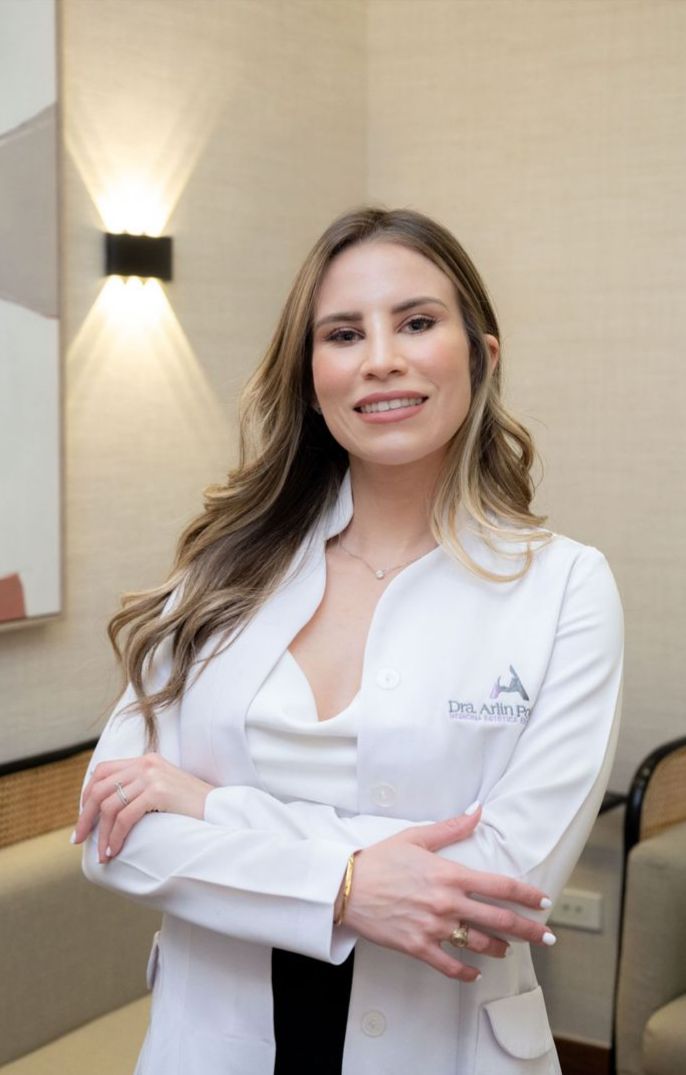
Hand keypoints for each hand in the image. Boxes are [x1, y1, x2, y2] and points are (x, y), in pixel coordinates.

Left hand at [73, 755, 214, 863]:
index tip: (84, 819)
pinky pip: (125, 817)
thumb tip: (106, 810)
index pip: (102, 771)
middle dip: (85, 817)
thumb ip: (139, 789)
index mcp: (145, 760)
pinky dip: (115, 836)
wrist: (220, 808)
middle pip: (100, 788)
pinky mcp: (158, 792)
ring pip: (109, 805)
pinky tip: (115, 850)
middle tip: (79, 840)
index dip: (86, 795)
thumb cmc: (191, 806)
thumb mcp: (162, 788)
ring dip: (101, 834)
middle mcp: (146, 763)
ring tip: (102, 853)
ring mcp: (152, 776)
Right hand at [341, 807, 553, 981]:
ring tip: (508, 951)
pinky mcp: (418, 946)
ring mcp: (434, 927)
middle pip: (499, 920)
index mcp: (450, 874)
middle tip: (547, 939)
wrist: (346, 886)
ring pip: (478, 944)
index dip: (527, 895)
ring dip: (498, 949)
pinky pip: (449, 965)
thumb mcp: (417, 837)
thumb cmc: (381, 859)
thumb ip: (452, 827)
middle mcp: (447, 902)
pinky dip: (465, 972)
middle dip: (528, 930)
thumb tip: (478, 811)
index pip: (500, 886)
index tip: (544, 901)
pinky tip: (474, 973)